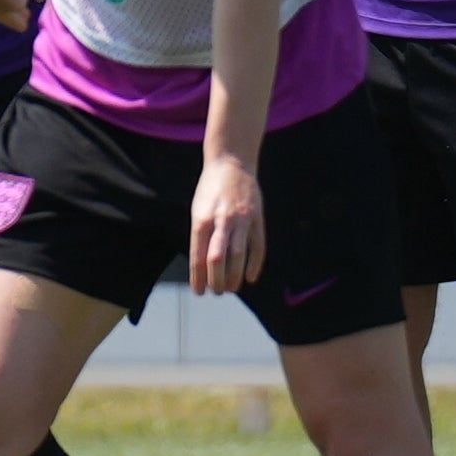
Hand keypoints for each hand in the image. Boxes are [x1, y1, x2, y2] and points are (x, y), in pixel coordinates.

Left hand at [187, 152, 266, 294]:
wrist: (231, 164)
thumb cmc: (210, 191)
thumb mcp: (197, 210)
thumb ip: (201, 236)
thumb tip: (201, 266)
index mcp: (202, 220)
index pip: (198, 255)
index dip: (198, 276)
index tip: (198, 291)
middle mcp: (221, 220)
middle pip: (217, 258)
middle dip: (216, 280)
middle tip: (216, 291)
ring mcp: (242, 220)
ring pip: (238, 255)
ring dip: (234, 276)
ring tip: (230, 288)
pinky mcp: (257, 219)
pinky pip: (258, 246)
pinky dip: (254, 264)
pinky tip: (249, 277)